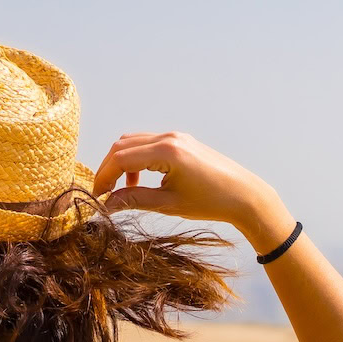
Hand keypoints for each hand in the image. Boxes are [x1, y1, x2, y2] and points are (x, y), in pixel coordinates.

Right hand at [92, 132, 294, 253]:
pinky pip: (149, 145)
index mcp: (166, 152)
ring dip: (122, 163)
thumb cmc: (211, 202)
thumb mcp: (168, 204)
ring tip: (121, 190)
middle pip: (123, 146)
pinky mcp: (181, 142)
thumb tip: (107, 204)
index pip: (121, 158)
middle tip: (103, 193)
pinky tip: (140, 182)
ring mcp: (176, 137)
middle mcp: (169, 138)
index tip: (97, 197)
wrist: (245, 196)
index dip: (103, 177)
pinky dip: (137, 160)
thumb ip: (135, 200)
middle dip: (108, 168)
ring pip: (134, 142)